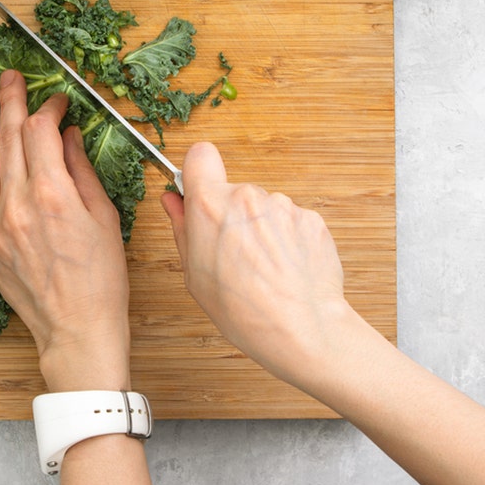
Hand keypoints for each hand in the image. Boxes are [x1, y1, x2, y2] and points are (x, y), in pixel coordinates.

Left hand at [0, 70, 130, 392]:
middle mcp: (15, 204)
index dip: (48, 106)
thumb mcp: (104, 217)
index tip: (57, 100)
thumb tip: (68, 136)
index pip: (41, 130)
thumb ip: (81, 170)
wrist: (76, 329)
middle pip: (7, 136)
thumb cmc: (100, 279)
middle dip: (11, 100)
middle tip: (12, 78)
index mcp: (52, 195)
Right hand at [160, 142, 352, 385]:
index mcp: (211, 206)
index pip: (200, 156)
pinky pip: (292, 222)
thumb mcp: (194, 274)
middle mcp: (247, 196)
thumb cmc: (242, 310)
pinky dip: (288, 241)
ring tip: (266, 270)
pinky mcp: (311, 219)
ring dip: (262, 230)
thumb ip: (183, 229)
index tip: (200, 194)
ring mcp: (283, 206)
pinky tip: (288, 270)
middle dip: (232, 215)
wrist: (300, 328)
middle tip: (235, 255)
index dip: (198, 172)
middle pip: (234, 191)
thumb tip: (173, 201)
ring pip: (265, 209)